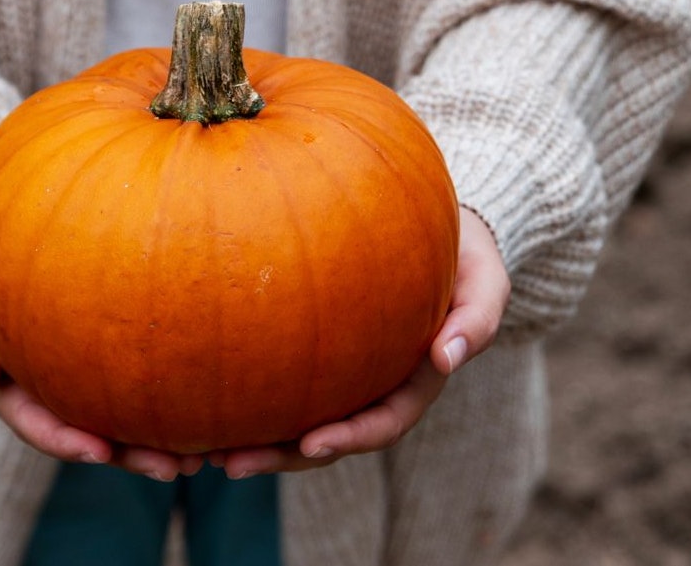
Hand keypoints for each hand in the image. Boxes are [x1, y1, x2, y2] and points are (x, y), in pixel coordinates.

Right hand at [0, 207, 204, 480]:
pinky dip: (170, 388)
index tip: (102, 452)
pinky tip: (207, 399)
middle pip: (89, 427)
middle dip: (130, 454)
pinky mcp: (110, 336)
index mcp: (9, 375)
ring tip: (203, 453)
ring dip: (158, 436)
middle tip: (176, 467)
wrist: (3, 210)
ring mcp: (81, 359)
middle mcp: (49, 377)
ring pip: (121, 408)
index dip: (65, 441)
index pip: (36, 419)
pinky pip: (140, 367)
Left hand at [209, 208, 509, 477]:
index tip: (309, 445)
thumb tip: (448, 358)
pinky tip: (204, 398)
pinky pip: (279, 379)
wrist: (441, 228)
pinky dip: (246, 396)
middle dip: (280, 457)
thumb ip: (477, 318)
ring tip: (203, 450)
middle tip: (231, 463)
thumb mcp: (487, 280)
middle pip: (325, 436)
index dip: (347, 439)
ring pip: (295, 418)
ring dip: (254, 439)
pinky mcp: (314, 350)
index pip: (380, 423)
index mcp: (413, 381)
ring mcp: (342, 373)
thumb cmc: (466, 253)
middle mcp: (372, 387)